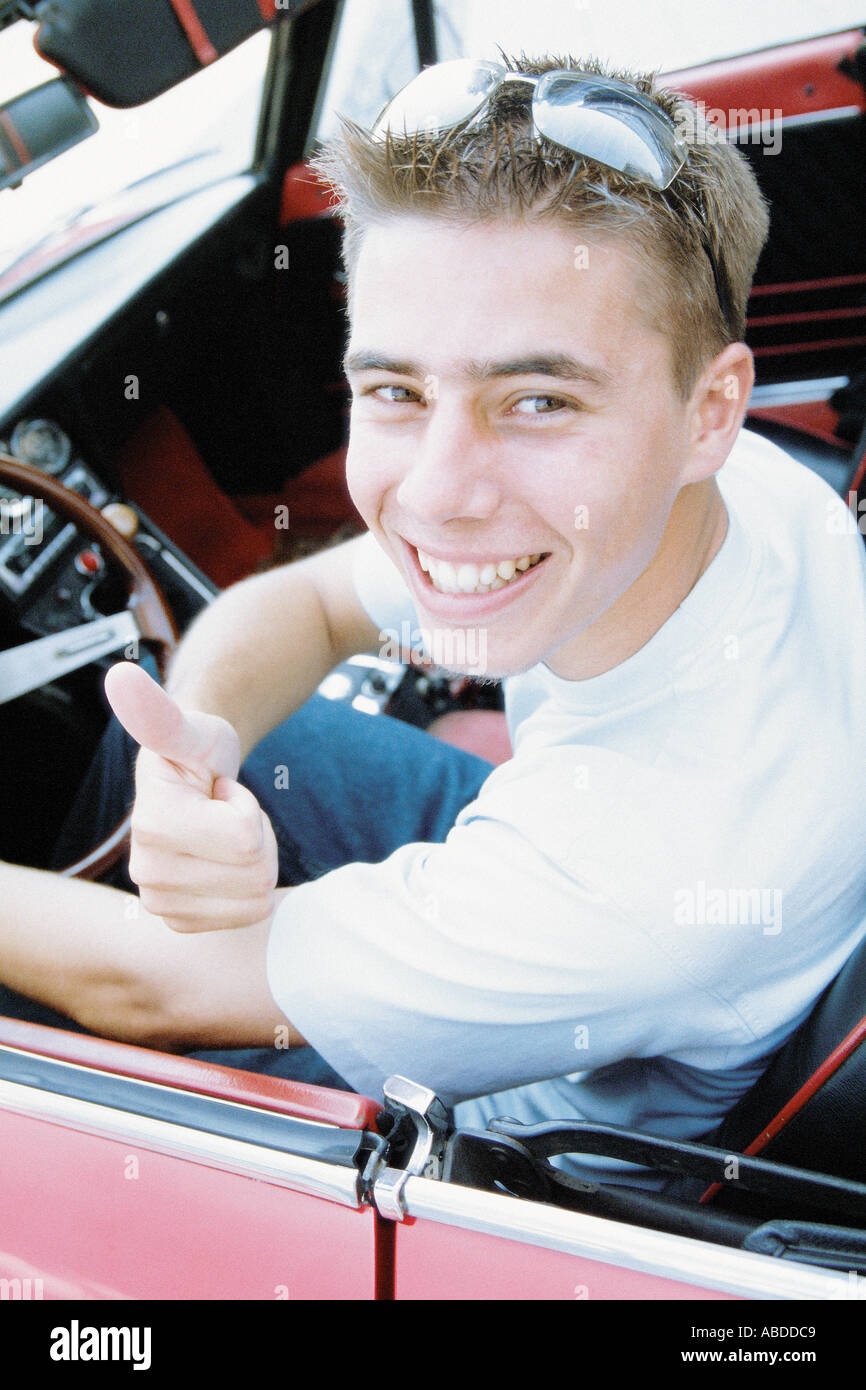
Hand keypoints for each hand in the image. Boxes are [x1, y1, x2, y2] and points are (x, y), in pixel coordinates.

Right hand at [104, 662, 278, 931]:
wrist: (192, 779)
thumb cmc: (196, 749)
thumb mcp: (189, 728)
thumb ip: (159, 712)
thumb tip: (120, 675)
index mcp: (151, 825)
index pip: (246, 838)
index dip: (246, 808)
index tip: (219, 790)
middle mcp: (146, 873)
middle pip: (255, 873)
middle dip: (255, 836)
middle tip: (225, 813)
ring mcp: (160, 903)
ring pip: (256, 898)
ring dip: (254, 861)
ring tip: (224, 834)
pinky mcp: (180, 922)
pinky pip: (248, 917)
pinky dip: (248, 889)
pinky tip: (223, 862)